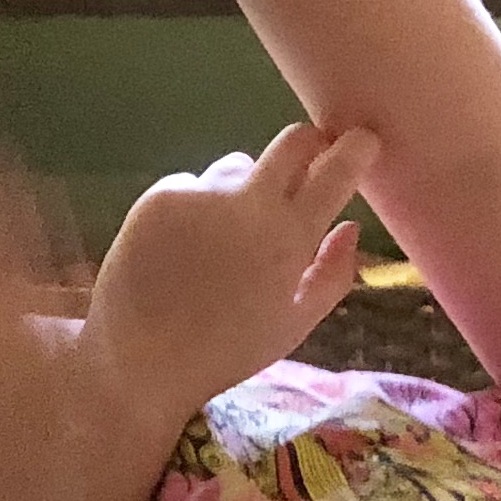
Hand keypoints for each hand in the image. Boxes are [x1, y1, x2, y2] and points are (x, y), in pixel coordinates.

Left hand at [78, 122, 377, 420]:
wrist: (139, 360)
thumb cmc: (226, 351)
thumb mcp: (295, 324)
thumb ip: (333, 273)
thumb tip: (351, 225)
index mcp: (290, 238)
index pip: (337, 168)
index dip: (356, 148)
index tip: (362, 143)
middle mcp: (248, 203)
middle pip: (293, 140)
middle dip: (309, 144)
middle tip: (306, 167)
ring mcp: (200, 194)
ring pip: (238, 166)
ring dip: (244, 188)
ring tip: (223, 240)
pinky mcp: (160, 196)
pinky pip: (192, 185)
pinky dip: (195, 206)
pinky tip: (181, 248)